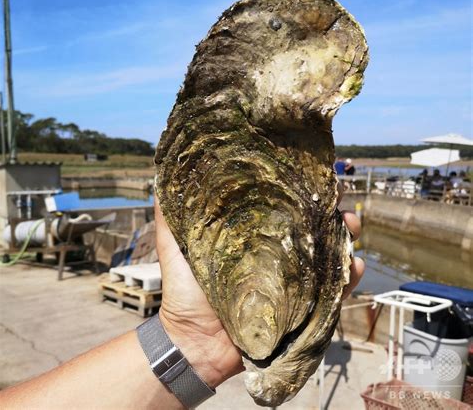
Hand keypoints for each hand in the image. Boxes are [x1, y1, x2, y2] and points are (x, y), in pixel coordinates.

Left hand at [154, 190, 364, 386]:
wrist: (194, 342)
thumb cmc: (184, 293)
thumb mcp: (175, 248)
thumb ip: (170, 217)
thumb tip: (160, 179)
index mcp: (253, 237)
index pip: (281, 207)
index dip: (298, 190)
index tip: (312, 173)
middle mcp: (276, 254)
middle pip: (310, 226)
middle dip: (329, 209)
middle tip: (338, 199)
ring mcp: (291, 280)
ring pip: (327, 254)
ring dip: (345, 237)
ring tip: (351, 225)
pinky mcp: (302, 308)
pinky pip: (332, 292)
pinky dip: (349, 279)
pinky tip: (355, 266)